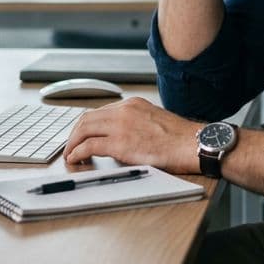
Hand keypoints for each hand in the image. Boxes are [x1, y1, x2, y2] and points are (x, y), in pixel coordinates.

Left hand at [62, 97, 201, 173]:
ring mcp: (121, 125)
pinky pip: (89, 146)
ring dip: (73, 143)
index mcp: (133, 104)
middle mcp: (124, 110)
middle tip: (71, 146)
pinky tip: (76, 159)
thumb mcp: (155, 119)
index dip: (87, 125)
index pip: (100, 111)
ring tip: (71, 155)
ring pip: (84, 129)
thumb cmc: (180, 138)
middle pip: (87, 118)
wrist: (192, 143)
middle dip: (75, 133)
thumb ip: (136, 123)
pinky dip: (78, 152)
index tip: (82, 135)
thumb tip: (123, 138)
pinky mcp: (120, 143)